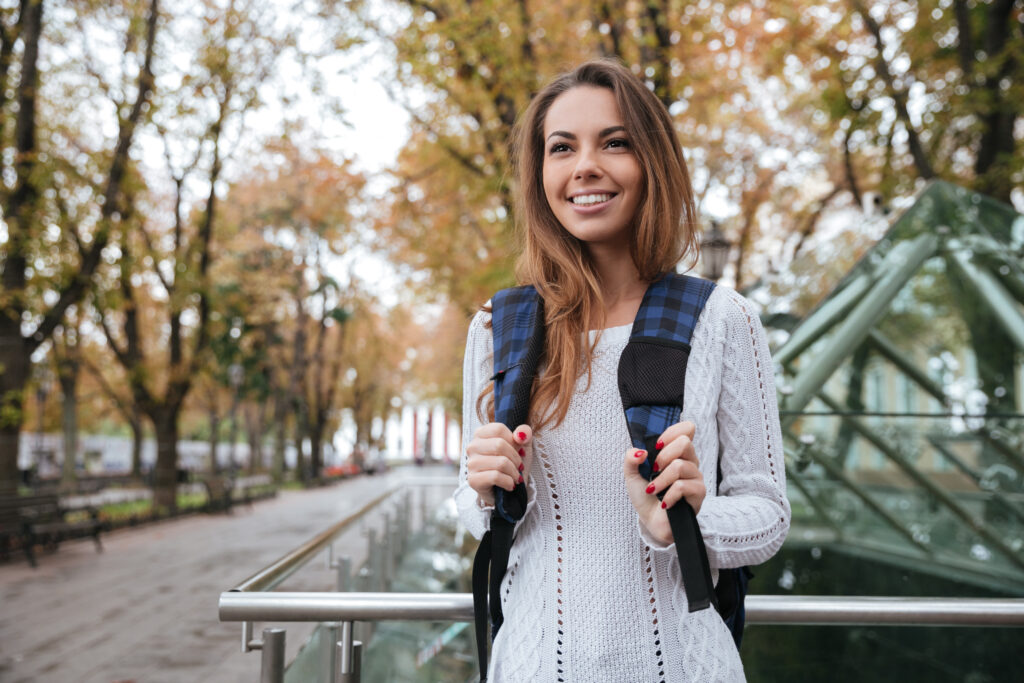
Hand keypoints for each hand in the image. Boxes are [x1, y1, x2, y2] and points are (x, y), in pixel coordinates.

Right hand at [465, 422, 532, 506]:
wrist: (508, 490)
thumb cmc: (513, 464)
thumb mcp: (523, 445)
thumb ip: (524, 433)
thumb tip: (521, 434)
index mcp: (481, 434)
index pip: (498, 429)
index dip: (513, 441)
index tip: (518, 450)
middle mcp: (472, 446)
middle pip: (499, 445)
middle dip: (515, 458)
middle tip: (519, 466)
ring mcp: (471, 463)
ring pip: (500, 462)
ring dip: (514, 472)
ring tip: (516, 477)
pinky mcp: (473, 480)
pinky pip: (495, 476)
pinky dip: (508, 482)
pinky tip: (510, 485)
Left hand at [623, 421, 704, 545]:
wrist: (652, 521)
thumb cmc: (646, 496)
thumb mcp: (632, 475)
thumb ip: (631, 459)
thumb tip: (640, 452)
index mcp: (676, 452)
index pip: (687, 429)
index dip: (672, 432)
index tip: (657, 446)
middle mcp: (689, 461)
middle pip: (685, 442)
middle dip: (663, 456)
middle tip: (653, 470)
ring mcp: (695, 476)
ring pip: (680, 466)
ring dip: (661, 480)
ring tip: (654, 490)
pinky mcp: (698, 493)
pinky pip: (683, 486)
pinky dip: (668, 495)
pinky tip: (664, 503)